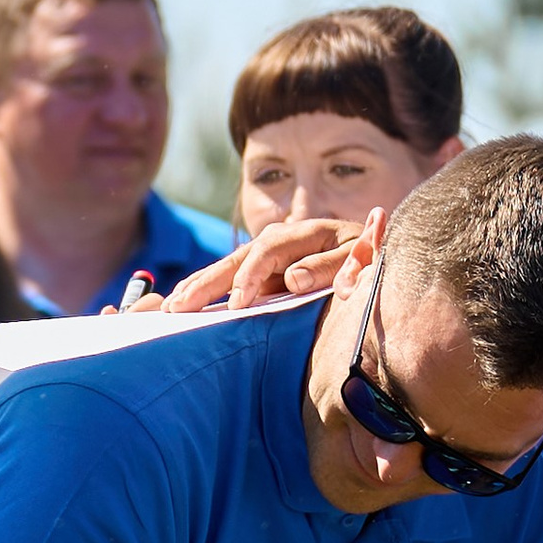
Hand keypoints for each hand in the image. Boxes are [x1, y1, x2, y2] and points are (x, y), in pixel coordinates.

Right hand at [160, 212, 364, 314]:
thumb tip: (292, 280)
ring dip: (197, 287)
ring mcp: (266, 252)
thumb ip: (333, 267)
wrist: (372, 247)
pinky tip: (182, 302)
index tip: (238, 306)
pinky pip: (228, 278)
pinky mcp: (261, 268)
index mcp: (303, 233)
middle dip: (207, 283)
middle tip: (181, 308)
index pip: (267, 253)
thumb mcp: (361, 258)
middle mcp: (278, 238)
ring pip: (225, 268)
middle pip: (236, 260)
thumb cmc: (368, 256)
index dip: (251, 278)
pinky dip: (204, 288)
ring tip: (171, 308)